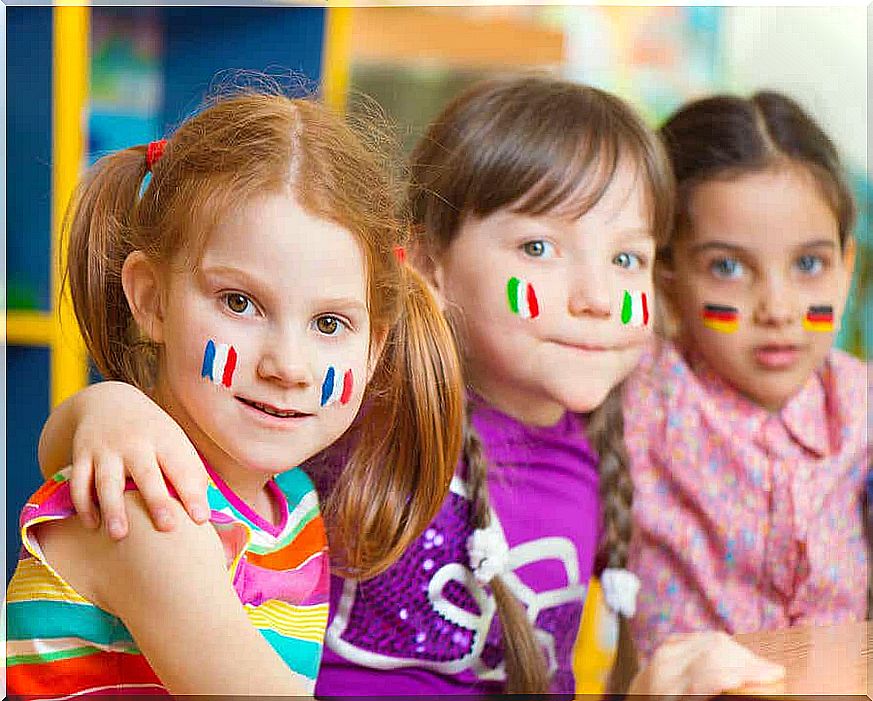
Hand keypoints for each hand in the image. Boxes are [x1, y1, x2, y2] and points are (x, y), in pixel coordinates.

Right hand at [61, 382, 208, 537]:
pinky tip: (93, 525)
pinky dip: (84, 504)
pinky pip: (79, 483)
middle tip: (168, 527)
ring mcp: (106, 450)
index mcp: (165, 440)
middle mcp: (135, 443)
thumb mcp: (175, 442)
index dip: (192, 493)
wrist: (107, 400)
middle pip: (147, 473)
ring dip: (114, 508)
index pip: (182, 468)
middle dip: (157, 500)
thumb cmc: (152, 433)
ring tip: (120, 535)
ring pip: (108, 481)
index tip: (201, 518)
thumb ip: (191, 474)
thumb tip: (206, 513)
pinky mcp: (82, 456)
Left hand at [628, 631, 784, 698]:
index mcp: (671, 691)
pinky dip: (722, 645)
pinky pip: (701, 638)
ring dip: (739, 652)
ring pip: (711, 641)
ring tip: (759, 667)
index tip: (776, 674)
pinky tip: (736, 656)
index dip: (748, 671)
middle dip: (748, 660)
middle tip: (773, 673)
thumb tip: (746, 684)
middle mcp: (666, 668)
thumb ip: (720, 696)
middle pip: (715, 652)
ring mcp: (664, 653)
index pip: (714, 674)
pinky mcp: (667, 645)